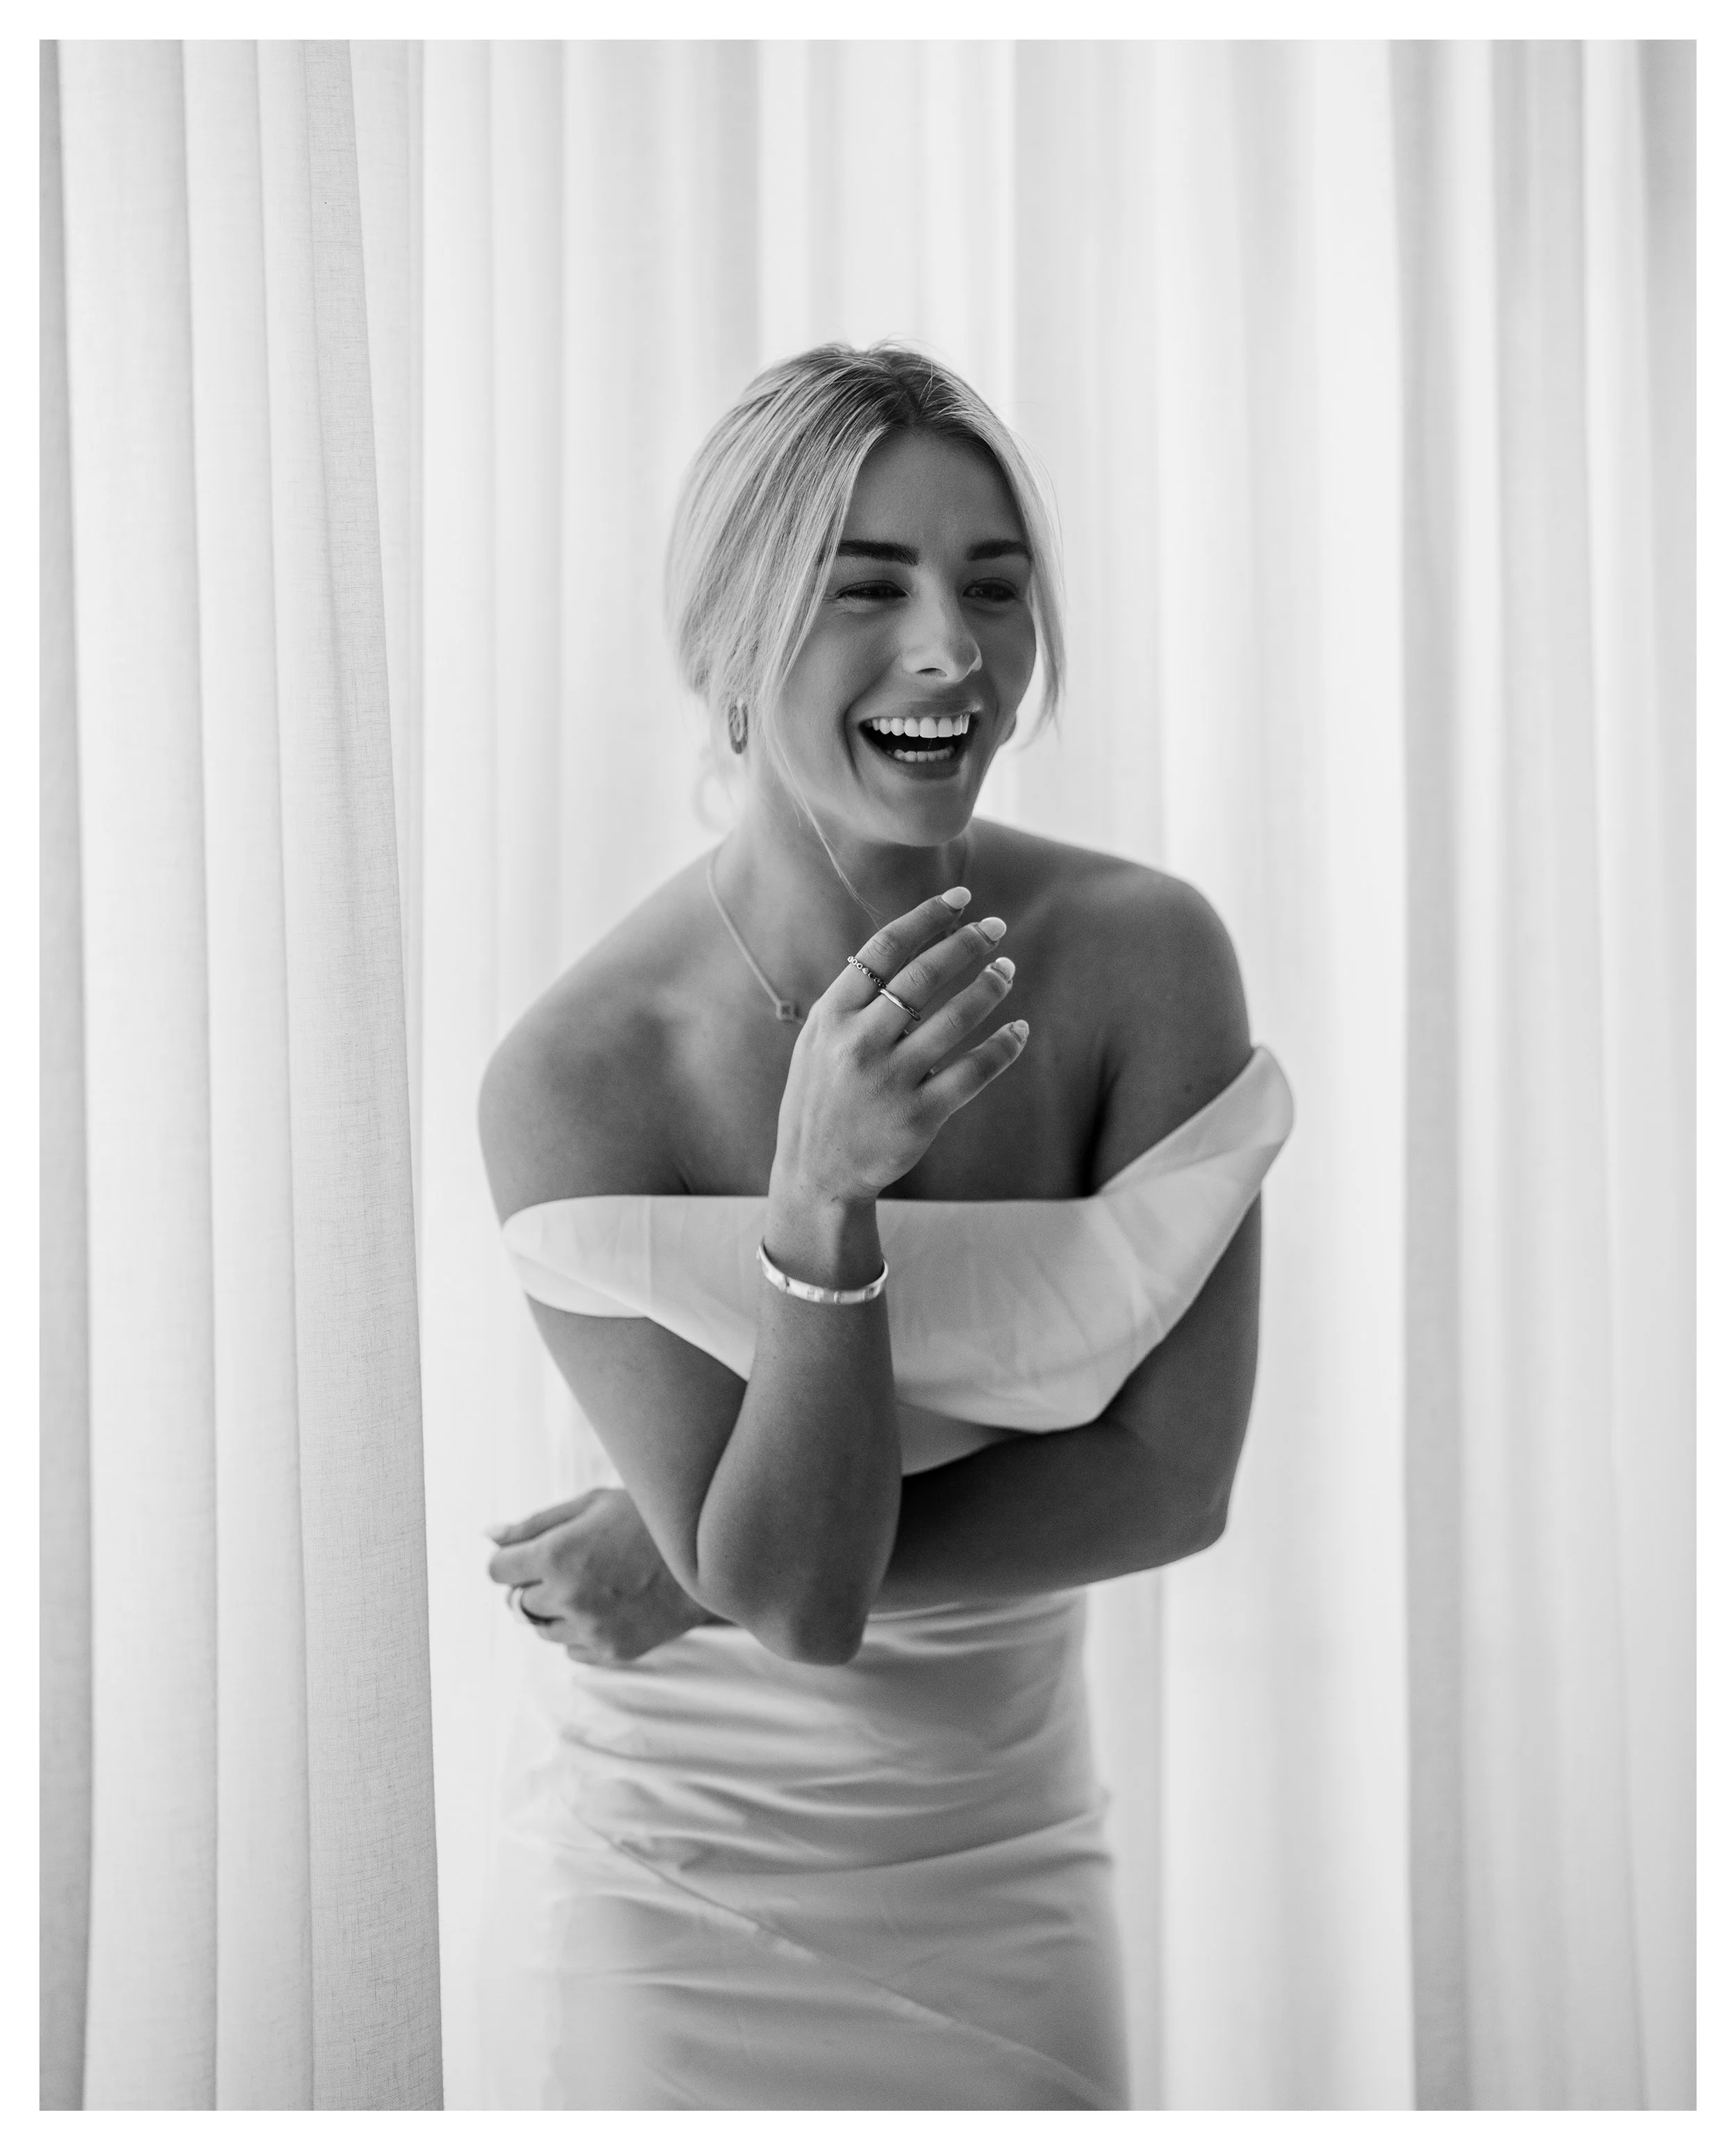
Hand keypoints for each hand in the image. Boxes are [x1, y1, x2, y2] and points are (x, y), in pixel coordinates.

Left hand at [486, 1488, 716, 1663]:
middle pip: (517, 1601)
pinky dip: (580, 1630)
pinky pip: (571, 1648)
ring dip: (555, 1609)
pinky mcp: (611, 1651)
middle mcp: (568, 1596)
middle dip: (535, 1583)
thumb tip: (487, 1536)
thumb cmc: (648, 1519)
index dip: (511, 1559)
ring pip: (541, 1629)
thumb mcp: (592, 1504)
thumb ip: (535, 1523)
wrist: (710, 1556)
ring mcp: (590, 1629)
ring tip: (594, 1583)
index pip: (497, 1570)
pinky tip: (610, 1604)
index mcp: (558, 1554)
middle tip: (573, 1564)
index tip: (531, 1553)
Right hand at [770, 885, 1026, 1210]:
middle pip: (924, 975)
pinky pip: (974, 1072)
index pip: (884, 949)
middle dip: (967, 943)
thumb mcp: (819, 1042)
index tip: (961, 899)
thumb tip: (910, 950)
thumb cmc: (823, 1098)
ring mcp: (891, 1079)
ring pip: (956, 1018)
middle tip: (996, 928)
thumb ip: (854, 1001)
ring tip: (1007, 971)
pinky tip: (1019, 1029)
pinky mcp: (920, 1116)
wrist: (816, 1174)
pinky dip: (1003, 1046)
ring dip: (989, 987)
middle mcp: (859, 1042)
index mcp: (832, 1017)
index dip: (926, 917)